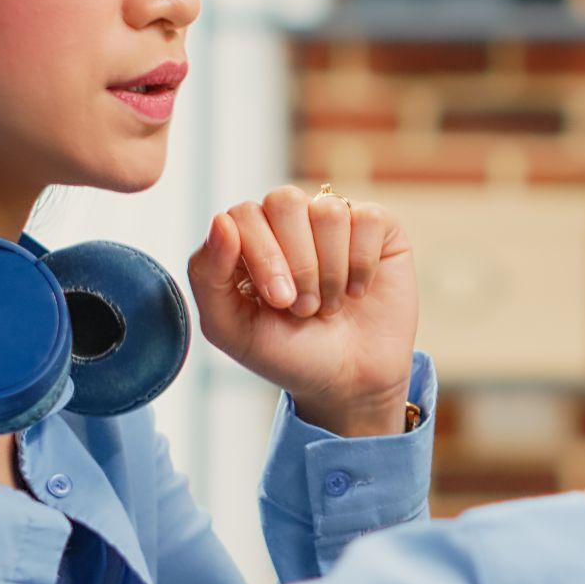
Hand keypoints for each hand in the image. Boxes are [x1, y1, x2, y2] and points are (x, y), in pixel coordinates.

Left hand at [187, 185, 417, 436]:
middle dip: (297, 262)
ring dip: (331, 271)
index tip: (279, 301)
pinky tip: (357, 291)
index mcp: (249, 239)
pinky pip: (368, 217)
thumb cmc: (288, 354)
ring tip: (329, 305)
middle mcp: (290, 222)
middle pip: (284, 201)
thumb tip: (221, 220)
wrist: (349, 382)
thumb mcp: (231, 328)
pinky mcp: (377, 227)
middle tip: (304, 307)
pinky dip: (362, 263)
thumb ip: (208, 276)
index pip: (244, 214)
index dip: (263, 254)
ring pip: (328, 212)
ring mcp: (334, 221)